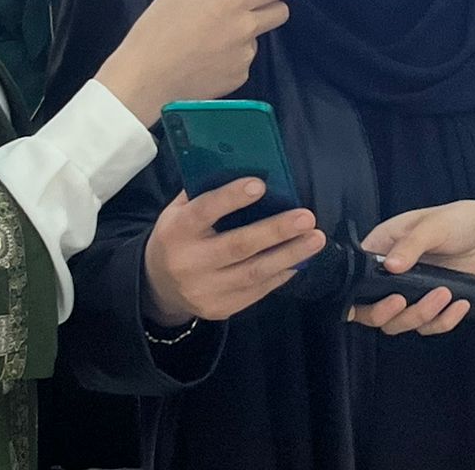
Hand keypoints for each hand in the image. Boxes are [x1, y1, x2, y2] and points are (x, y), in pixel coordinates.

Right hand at [94, 0, 299, 126]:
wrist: (145, 81)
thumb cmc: (155, 33)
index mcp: (232, 0)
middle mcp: (246, 27)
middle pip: (280, 14)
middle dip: (271, 7)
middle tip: (247, 9)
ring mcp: (245, 56)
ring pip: (256, 39)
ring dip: (244, 36)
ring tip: (210, 43)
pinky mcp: (239, 78)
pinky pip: (242, 62)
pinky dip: (231, 59)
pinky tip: (206, 62)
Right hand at [143, 179, 323, 326]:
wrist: (158, 286)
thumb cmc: (177, 235)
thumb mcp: (178, 210)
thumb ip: (205, 192)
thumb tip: (246, 166)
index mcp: (176, 230)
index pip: (204, 211)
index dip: (231, 198)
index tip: (261, 184)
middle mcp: (189, 262)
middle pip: (238, 246)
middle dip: (276, 231)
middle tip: (307, 217)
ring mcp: (205, 290)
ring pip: (254, 272)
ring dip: (290, 254)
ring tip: (316, 239)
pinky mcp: (220, 308)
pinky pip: (257, 291)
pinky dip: (281, 274)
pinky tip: (300, 259)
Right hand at [348, 199, 474, 335]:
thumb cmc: (463, 220)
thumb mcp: (434, 225)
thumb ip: (410, 244)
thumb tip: (390, 266)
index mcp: (384, 246)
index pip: (358, 276)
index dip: (358, 294)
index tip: (375, 298)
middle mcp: (393, 273)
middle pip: (374, 308)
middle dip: (387, 312)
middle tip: (404, 301)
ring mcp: (413, 291)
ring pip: (400, 322)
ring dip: (420, 315)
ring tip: (444, 295)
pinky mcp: (434, 306)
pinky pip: (429, 326)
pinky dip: (443, 322)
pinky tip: (459, 305)